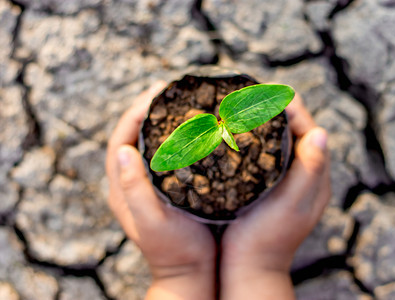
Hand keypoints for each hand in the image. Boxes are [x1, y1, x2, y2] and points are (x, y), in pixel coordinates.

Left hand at [105, 82, 215, 299]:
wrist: (190, 275)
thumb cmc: (175, 252)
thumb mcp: (153, 222)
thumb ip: (134, 188)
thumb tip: (122, 149)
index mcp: (122, 188)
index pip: (121, 139)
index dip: (135, 112)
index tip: (157, 92)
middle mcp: (130, 183)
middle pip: (133, 136)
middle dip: (147, 109)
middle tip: (169, 89)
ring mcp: (147, 186)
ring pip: (149, 143)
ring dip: (160, 120)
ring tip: (179, 102)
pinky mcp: (164, 189)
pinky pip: (164, 154)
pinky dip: (173, 137)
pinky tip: (191, 130)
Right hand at [220, 94, 330, 299]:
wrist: (251, 267)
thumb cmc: (270, 238)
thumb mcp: (292, 204)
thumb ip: (310, 169)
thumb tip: (322, 132)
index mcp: (315, 173)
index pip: (306, 125)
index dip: (287, 104)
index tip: (261, 88)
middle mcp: (304, 171)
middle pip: (291, 128)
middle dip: (271, 108)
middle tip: (245, 93)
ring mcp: (285, 177)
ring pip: (276, 138)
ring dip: (260, 121)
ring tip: (237, 106)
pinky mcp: (268, 183)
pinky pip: (263, 152)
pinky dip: (251, 138)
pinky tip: (232, 134)